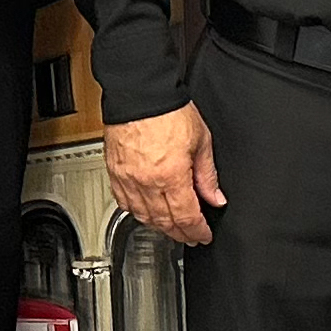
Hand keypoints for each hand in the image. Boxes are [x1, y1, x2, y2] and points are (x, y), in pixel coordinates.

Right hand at [106, 104, 222, 247]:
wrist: (140, 93)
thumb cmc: (168, 110)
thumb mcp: (201, 140)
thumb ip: (208, 174)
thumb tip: (216, 197)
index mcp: (171, 175)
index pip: (187, 217)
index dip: (197, 231)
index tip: (203, 236)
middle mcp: (147, 182)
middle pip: (164, 221)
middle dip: (180, 233)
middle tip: (190, 237)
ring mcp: (128, 179)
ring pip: (143, 216)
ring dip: (159, 227)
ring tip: (171, 229)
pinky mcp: (115, 173)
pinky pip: (124, 203)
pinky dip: (136, 212)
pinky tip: (145, 213)